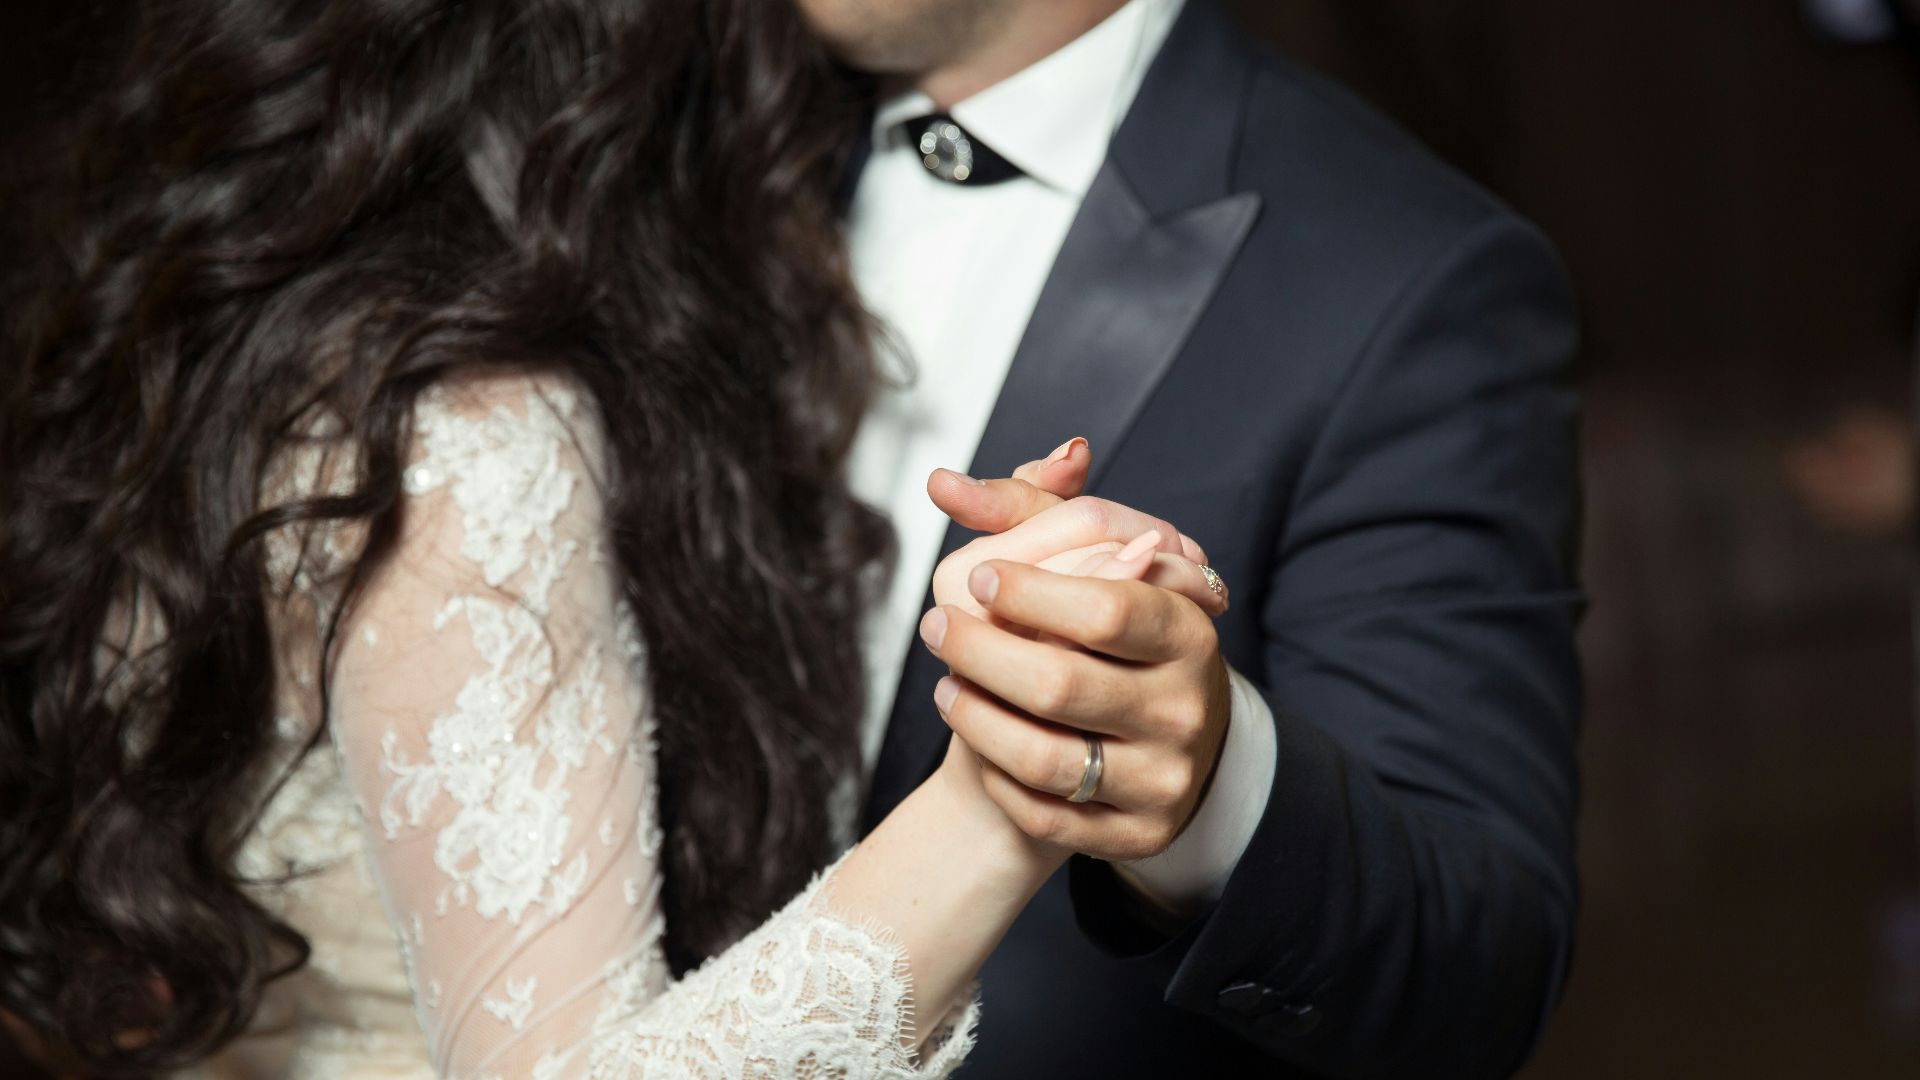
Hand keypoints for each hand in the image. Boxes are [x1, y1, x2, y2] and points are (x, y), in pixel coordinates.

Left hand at [920, 443, 1233, 862]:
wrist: (1149, 740)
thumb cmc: (1110, 636)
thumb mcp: (1089, 562)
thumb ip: (1028, 512)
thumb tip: (943, 482)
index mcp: (1188, 632)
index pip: (1108, 609)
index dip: (1031, 592)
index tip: (980, 574)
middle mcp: (1186, 709)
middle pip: (1060, 684)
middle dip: (978, 651)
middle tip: (935, 626)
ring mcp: (1165, 779)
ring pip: (1043, 758)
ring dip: (973, 716)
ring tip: (944, 684)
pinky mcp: (1137, 835)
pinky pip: (1045, 815)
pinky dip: (997, 776)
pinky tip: (978, 738)